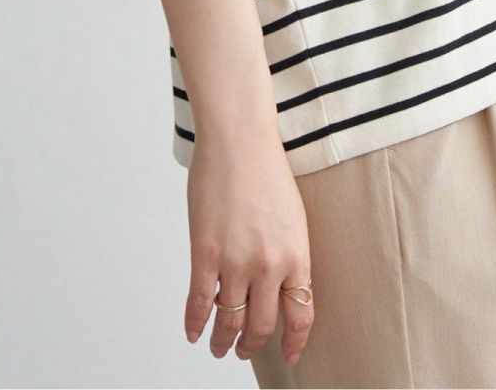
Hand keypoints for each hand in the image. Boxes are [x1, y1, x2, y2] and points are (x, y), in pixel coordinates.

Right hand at [184, 135, 314, 366]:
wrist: (239, 140)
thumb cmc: (267, 170)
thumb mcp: (292, 217)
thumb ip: (288, 253)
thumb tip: (279, 285)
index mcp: (297, 254)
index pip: (302, 313)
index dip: (295, 341)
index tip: (291, 354)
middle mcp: (270, 265)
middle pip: (262, 325)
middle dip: (252, 345)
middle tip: (243, 350)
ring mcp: (236, 261)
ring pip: (230, 321)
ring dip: (223, 341)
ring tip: (219, 347)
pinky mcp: (206, 253)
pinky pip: (200, 302)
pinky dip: (195, 323)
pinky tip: (194, 333)